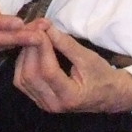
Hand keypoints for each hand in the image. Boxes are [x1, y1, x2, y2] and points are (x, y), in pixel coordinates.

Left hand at [12, 22, 131, 114]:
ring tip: (33, 37)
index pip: (48, 71)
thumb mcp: (88, 58)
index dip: (42, 47)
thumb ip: (66, 44)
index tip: (42, 27)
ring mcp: (44, 104)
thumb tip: (46, 27)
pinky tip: (30, 50)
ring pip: (21, 79)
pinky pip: (22, 82)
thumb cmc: (102, 76)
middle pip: (30, 75)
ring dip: (24, 55)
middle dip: (30, 48)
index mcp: (70, 97)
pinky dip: (23, 64)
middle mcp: (53, 104)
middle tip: (34, 28)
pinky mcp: (38, 101)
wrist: (109, 95)